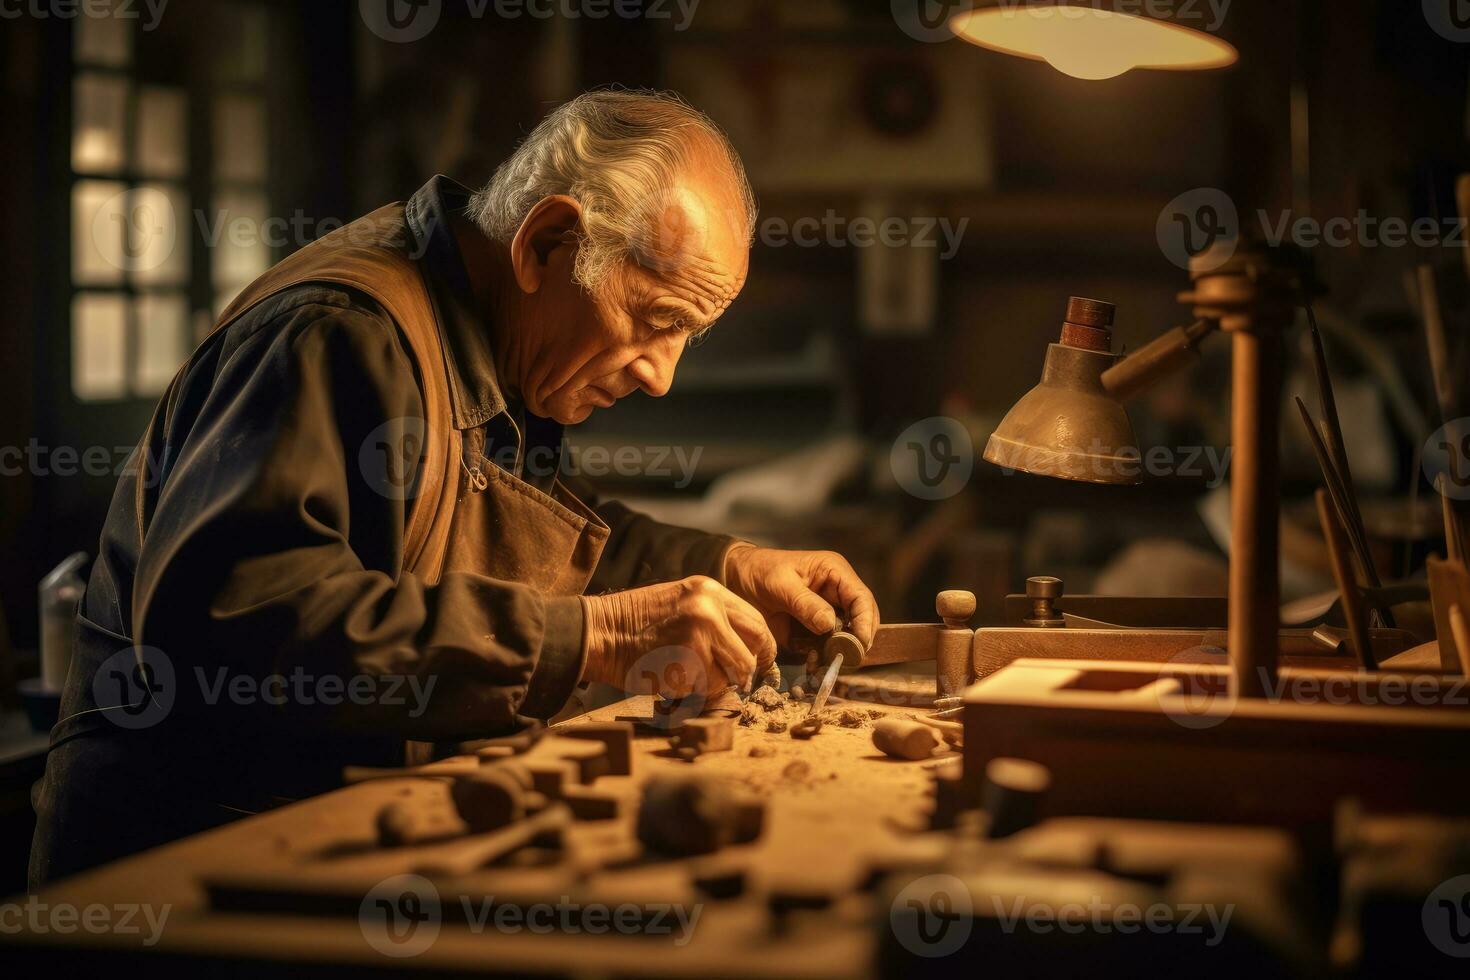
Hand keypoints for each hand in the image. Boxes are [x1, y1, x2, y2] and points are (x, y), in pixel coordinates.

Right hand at [581, 576, 776, 697]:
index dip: (761, 648)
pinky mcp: (686, 664)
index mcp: (710, 591)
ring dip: (717, 684)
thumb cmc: (636, 623)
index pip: (757, 623)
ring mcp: (699, 637)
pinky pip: (709, 689)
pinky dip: (696, 693)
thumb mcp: (681, 602)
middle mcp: (709, 610)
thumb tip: (746, 646)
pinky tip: (673, 679)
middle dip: (746, 670)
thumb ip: (715, 617)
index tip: (756, 662)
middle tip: (735, 679)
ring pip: (733, 674)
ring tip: (689, 674)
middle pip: (754, 651)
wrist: (599, 632)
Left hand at [721, 544, 879, 649]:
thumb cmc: (759, 573)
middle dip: (855, 641)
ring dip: (839, 653)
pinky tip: (812, 664)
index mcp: (834, 573)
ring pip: (847, 637)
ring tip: (823, 663)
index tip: (859, 644)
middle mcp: (837, 593)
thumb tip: (829, 625)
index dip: (866, 622)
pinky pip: (827, 647)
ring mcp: (828, 612)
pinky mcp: (815, 630)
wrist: (737, 581)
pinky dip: (823, 658)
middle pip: (861, 620)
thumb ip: (804, 603)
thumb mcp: (780, 584)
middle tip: (844, 660)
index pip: (862, 598)